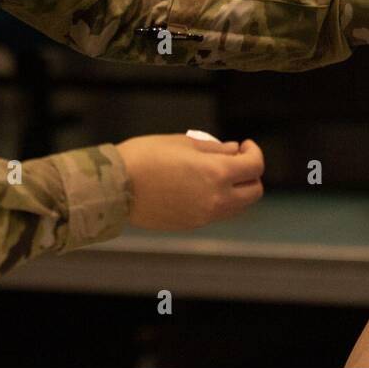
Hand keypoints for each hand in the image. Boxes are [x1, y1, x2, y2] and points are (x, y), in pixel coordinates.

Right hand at [116, 134, 263, 229]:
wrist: (114, 187)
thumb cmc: (145, 156)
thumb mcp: (183, 143)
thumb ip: (214, 148)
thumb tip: (233, 150)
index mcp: (217, 174)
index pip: (254, 166)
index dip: (254, 152)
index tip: (244, 145)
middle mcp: (216, 199)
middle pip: (254, 192)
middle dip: (250, 174)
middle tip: (235, 159)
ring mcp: (204, 215)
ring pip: (238, 206)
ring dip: (237, 189)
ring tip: (218, 172)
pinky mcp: (191, 224)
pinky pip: (218, 214)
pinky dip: (220, 200)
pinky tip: (201, 186)